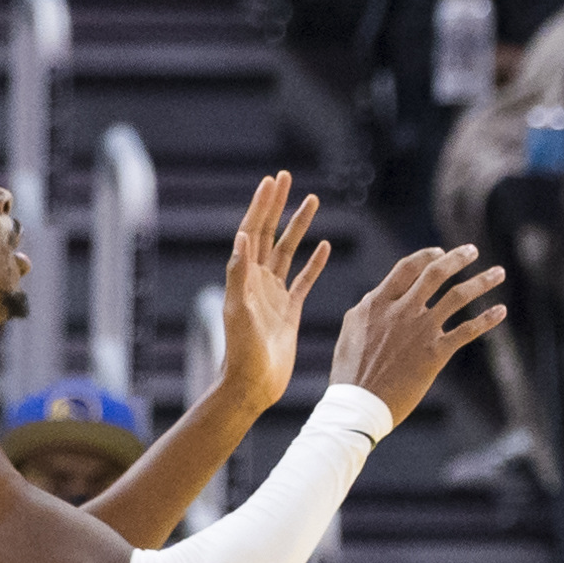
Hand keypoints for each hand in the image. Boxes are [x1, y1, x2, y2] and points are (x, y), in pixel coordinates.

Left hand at [217, 172, 328, 408]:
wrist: (253, 385)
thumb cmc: (242, 352)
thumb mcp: (239, 311)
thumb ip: (239, 274)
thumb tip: (242, 236)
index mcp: (245, 277)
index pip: (254, 231)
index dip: (263, 205)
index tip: (272, 180)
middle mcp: (258, 281)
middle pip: (271, 233)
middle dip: (278, 205)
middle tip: (287, 177)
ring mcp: (274, 294)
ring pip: (289, 251)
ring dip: (299, 226)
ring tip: (312, 200)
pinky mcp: (290, 310)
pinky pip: (304, 279)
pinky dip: (315, 262)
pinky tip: (325, 247)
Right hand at [329, 245, 509, 426]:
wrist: (357, 406)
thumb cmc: (350, 373)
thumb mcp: (351, 332)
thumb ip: (369, 310)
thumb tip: (378, 296)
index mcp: (377, 304)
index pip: (407, 268)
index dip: (426, 256)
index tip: (440, 251)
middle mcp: (401, 311)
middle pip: (435, 273)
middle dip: (457, 258)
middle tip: (472, 250)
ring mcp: (420, 331)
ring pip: (458, 296)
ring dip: (482, 281)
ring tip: (499, 273)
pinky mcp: (435, 353)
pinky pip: (467, 330)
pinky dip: (487, 318)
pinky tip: (501, 311)